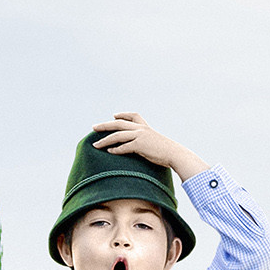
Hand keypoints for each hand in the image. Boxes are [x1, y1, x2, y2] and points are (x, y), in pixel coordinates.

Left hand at [89, 111, 204, 181]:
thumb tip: (139, 144)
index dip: (122, 114)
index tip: (114, 115)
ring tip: (95, 145)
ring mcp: (140, 136)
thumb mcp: (155, 141)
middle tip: (94, 127)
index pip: (133, 115)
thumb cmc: (166, 151)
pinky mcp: (140, 145)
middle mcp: (141, 129)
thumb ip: (146, 140)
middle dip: (105, 125)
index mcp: (146, 127)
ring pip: (118, 135)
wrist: (175, 154)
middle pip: (118, 123)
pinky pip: (123, 147)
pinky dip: (115, 150)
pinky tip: (109, 152)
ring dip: (105, 140)